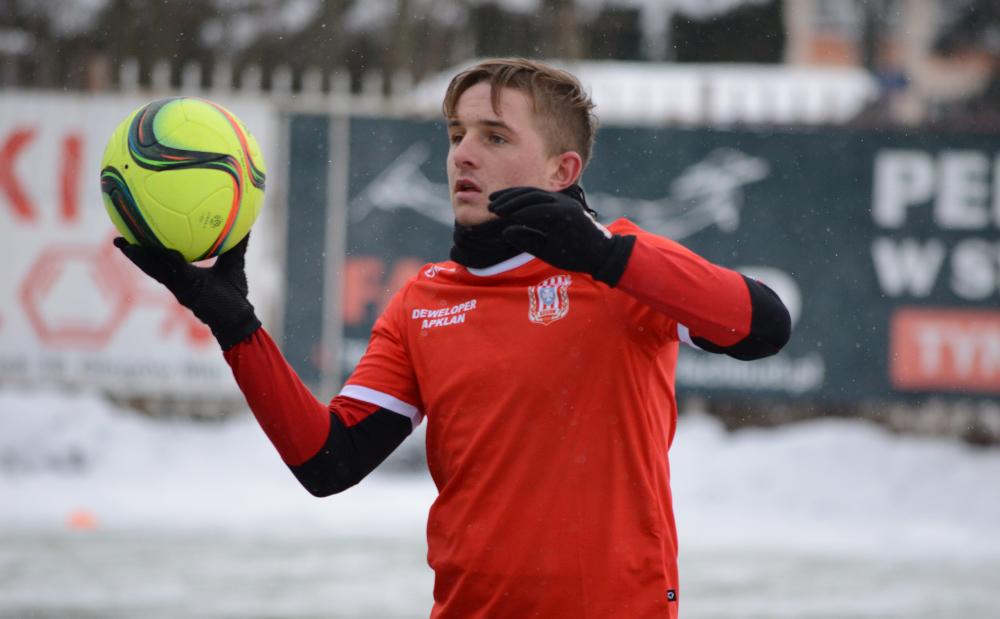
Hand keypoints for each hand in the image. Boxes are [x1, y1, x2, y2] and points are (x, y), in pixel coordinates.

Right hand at [114, 235, 260, 349]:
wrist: (238, 318)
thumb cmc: (235, 294)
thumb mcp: (234, 264)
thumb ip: (237, 245)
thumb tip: (245, 223)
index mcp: (183, 275)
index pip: (160, 258)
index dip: (148, 246)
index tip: (136, 230)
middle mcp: (176, 281)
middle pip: (149, 263)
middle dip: (133, 251)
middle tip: (117, 237)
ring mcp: (179, 288)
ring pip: (153, 270)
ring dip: (138, 258)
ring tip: (122, 244)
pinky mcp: (187, 292)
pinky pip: (175, 274)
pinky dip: (168, 262)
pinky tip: (164, 250)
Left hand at [488, 186, 634, 285]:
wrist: (602, 258)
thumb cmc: (575, 254)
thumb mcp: (545, 248)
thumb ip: (527, 239)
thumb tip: (505, 231)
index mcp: (555, 207)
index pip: (529, 196)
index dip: (510, 197)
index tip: (493, 203)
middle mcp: (561, 203)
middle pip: (530, 193)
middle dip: (508, 198)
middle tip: (490, 205)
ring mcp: (566, 207)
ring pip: (535, 197)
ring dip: (514, 203)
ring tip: (496, 210)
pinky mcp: (569, 215)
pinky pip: (544, 210)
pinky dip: (527, 212)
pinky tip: (513, 216)